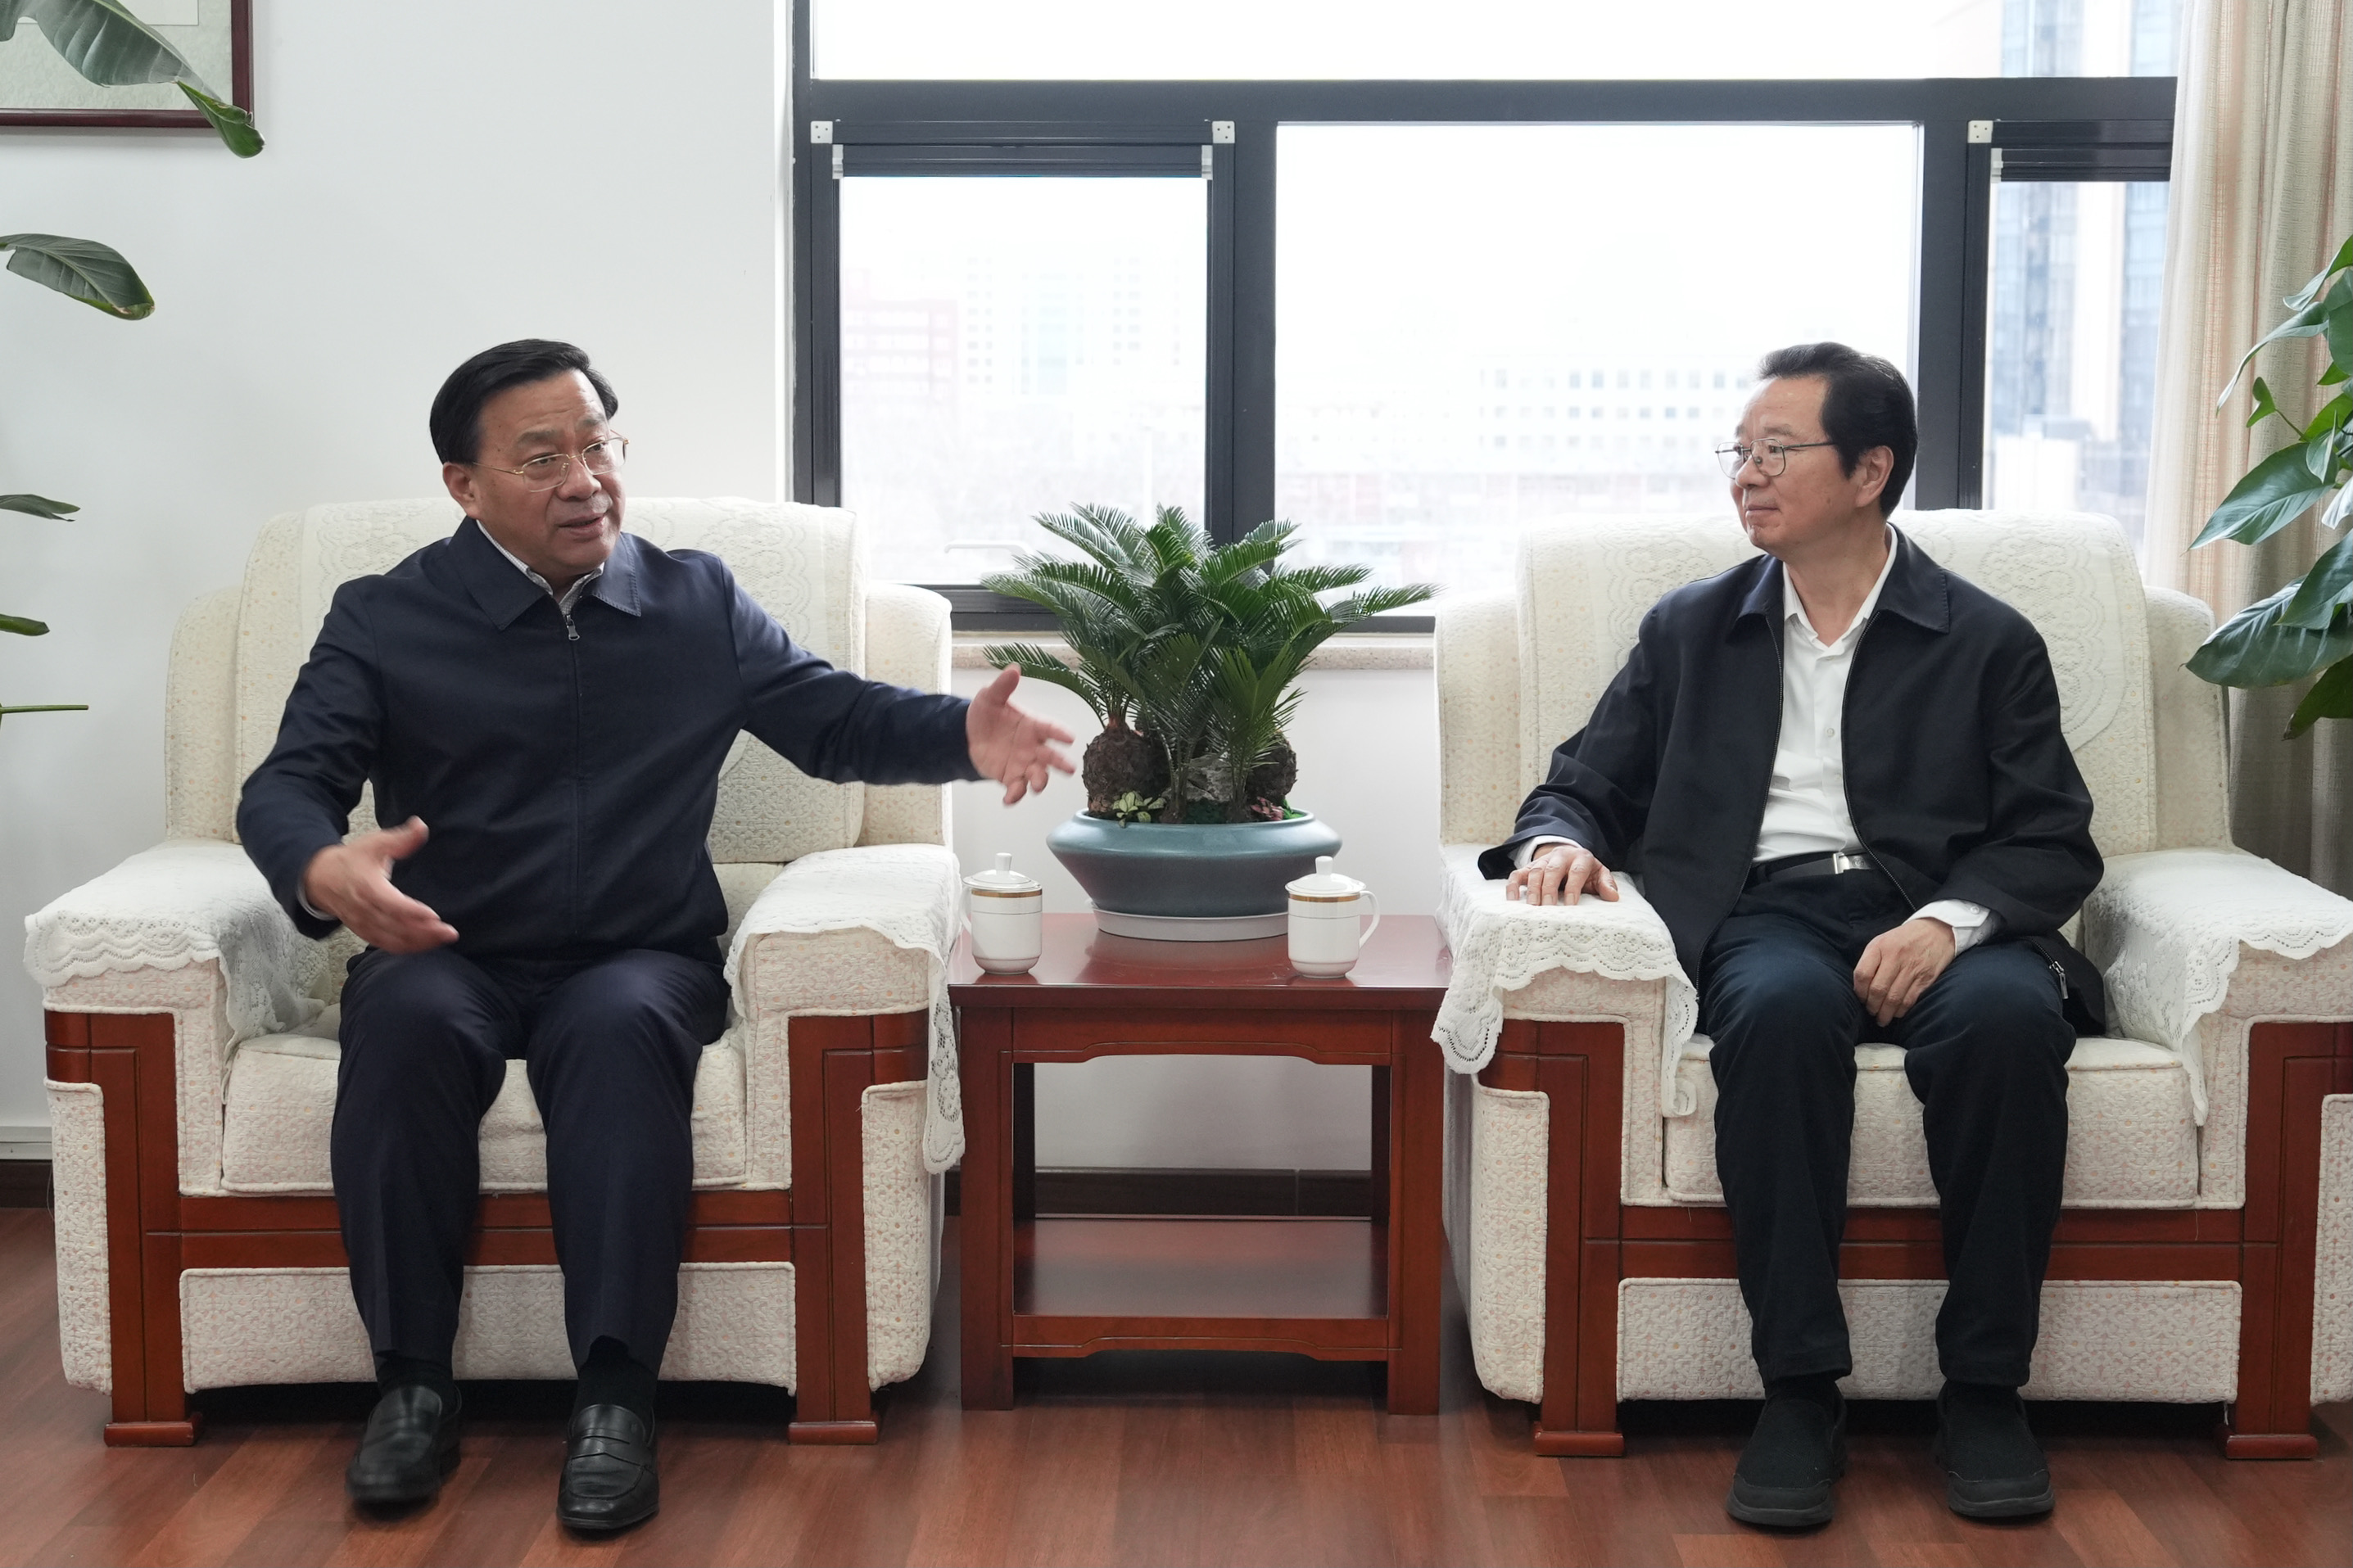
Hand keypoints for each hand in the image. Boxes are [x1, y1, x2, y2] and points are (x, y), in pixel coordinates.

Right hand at [300, 817, 458, 952]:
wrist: (320, 879)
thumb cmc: (351, 860)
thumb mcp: (374, 843)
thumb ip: (400, 838)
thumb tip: (421, 825)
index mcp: (367, 887)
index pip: (390, 904)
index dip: (411, 912)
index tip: (434, 916)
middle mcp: (364, 910)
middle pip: (395, 927)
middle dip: (423, 932)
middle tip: (449, 932)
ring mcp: (364, 924)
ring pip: (392, 940)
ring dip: (419, 943)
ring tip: (444, 938)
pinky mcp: (365, 933)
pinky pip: (387, 945)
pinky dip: (407, 948)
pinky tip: (427, 945)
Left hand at [966, 665, 1075, 804]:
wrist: (968, 735)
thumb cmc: (986, 714)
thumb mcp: (990, 697)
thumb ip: (1002, 686)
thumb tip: (1013, 668)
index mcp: (1032, 725)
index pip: (1049, 728)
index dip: (1059, 732)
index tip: (1069, 737)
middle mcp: (1032, 746)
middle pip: (1051, 756)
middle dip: (1060, 763)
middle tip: (1070, 769)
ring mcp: (1023, 764)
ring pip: (1038, 774)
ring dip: (1040, 781)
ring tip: (1036, 785)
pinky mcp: (1010, 777)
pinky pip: (1016, 788)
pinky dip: (1015, 795)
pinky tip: (1008, 799)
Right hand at [1505, 841, 1619, 906]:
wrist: (1568, 856)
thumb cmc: (1586, 872)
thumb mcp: (1599, 874)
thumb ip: (1606, 884)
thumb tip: (1613, 897)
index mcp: (1580, 858)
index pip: (1576, 871)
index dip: (1573, 887)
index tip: (1570, 905)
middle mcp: (1560, 856)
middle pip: (1553, 870)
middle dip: (1549, 888)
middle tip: (1548, 907)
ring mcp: (1543, 861)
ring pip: (1535, 871)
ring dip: (1533, 889)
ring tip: (1533, 906)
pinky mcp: (1529, 867)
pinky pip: (1517, 873)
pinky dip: (1512, 885)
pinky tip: (1512, 899)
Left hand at [1853, 916, 1954, 1025]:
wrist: (1937, 930)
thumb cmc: (1903, 939)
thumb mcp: (1882, 941)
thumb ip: (1870, 960)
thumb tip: (1860, 987)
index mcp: (1880, 946)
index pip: (1862, 974)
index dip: (1859, 991)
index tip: (1860, 998)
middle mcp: (1896, 957)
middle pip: (1878, 989)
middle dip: (1872, 1006)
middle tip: (1870, 1012)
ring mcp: (1912, 968)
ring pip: (1894, 998)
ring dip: (1885, 1013)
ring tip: (1881, 1019)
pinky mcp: (1926, 978)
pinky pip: (1910, 1000)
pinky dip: (1901, 1010)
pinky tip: (1896, 1013)